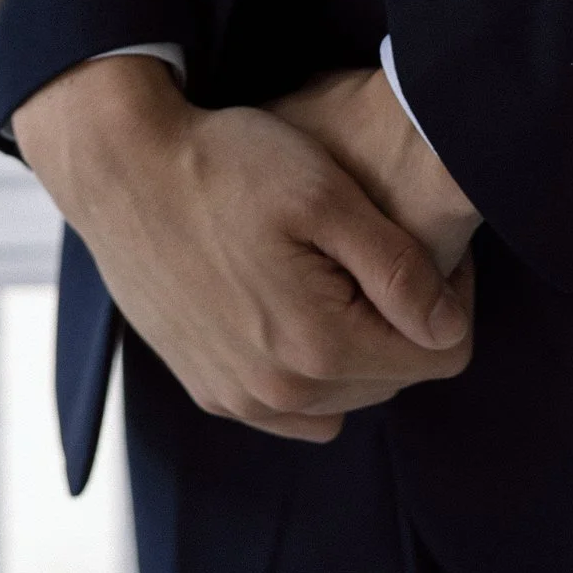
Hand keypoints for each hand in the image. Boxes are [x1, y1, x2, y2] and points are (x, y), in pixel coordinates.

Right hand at [15, 54, 472, 442]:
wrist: (122, 167)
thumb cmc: (225, 166)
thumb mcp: (326, 195)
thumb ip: (399, 270)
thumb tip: (448, 329)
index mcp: (320, 346)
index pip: (442, 352)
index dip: (450, 293)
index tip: (419, 244)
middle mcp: (280, 393)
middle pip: (395, 377)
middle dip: (400, 320)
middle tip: (370, 248)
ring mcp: (239, 398)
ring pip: (346, 395)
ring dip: (354, 347)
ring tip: (327, 273)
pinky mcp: (207, 390)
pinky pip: (291, 406)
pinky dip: (306, 368)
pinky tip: (288, 305)